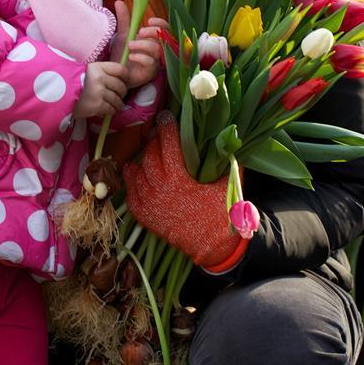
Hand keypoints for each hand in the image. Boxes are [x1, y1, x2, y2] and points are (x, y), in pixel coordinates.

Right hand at [73, 61, 128, 118]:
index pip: (121, 70)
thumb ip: (105, 72)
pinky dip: (110, 111)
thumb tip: (124, 78)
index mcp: (98, 67)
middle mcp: (99, 78)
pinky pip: (111, 109)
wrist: (61, 97)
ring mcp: (98, 92)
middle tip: (116, 96)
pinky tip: (104, 110)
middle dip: (121, 94)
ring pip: (118, 100)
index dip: (125, 77)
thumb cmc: (78, 84)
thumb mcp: (90, 72)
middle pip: (121, 87)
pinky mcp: (97, 105)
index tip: (123, 82)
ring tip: (111, 105)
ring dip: (116, 105)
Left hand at [111, 0, 167, 89]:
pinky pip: (151, 62)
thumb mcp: (122, 34)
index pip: (166, 28)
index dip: (161, 23)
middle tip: (140, 32)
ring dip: (143, 45)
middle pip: (166, 38)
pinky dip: (140, 57)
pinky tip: (131, 56)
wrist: (115, 72)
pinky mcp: (151, 72)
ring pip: (158, 50)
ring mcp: (156, 61)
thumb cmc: (122, 54)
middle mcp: (158, 49)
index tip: (150, 20)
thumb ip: (124, 19)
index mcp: (154, 39)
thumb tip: (118, 1)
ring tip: (129, 45)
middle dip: (153, 33)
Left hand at [123, 112, 247, 268]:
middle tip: (158, 131)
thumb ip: (228, 159)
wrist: (213, 248)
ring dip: (142, 158)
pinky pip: (131, 193)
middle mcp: (160, 190)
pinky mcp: (145, 217)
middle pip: (150, 155)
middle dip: (153, 140)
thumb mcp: (228, 185)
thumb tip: (232, 134)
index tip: (166, 116)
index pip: (168, 145)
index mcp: (179, 180)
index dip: (166, 128)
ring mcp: (149, 204)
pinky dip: (132, 180)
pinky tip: (135, 170)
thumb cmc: (221, 215)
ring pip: (137, 172)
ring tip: (148, 148)